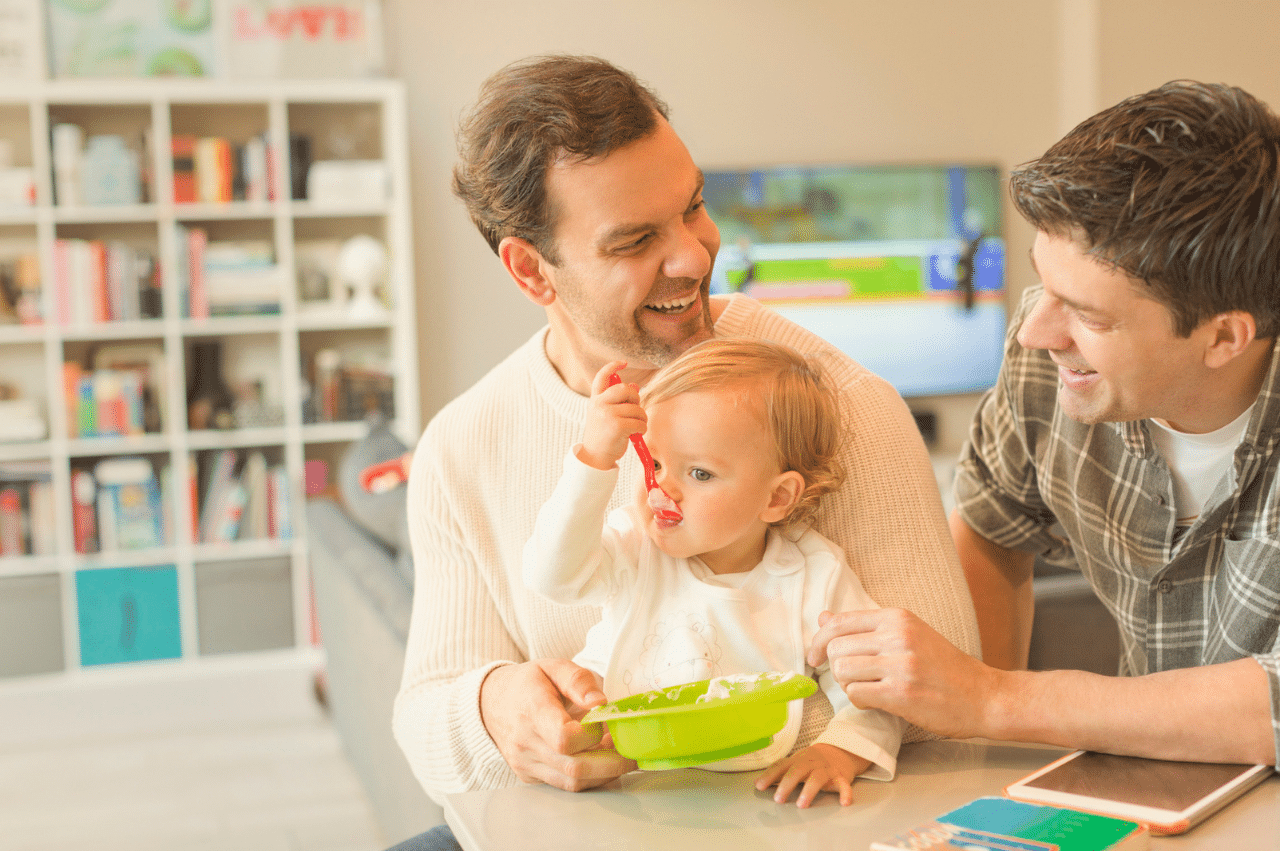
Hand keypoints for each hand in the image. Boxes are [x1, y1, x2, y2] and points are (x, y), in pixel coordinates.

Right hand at [479, 658, 636, 790]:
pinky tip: (599, 759)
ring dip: (603, 773)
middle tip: (630, 749)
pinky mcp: (530, 776)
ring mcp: (526, 763)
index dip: (592, 735)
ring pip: (572, 782)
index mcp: (532, 710)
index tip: (604, 721)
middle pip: (574, 767)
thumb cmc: (527, 684)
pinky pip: (564, 785)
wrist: (492, 703)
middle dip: (611, 763)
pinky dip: (588, 777)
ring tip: (617, 754)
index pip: (563, 738)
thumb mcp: (553, 667)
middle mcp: (525, 742)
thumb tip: (601, 703)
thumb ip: (578, 681)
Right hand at [577, 361, 646, 470]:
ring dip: (641, 418)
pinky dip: (642, 428)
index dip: (612, 367)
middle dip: (636, 398)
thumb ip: (617, 401)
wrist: (595, 457)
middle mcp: (599, 404)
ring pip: (636, 408)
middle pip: (625, 389)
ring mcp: (607, 414)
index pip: (601, 377)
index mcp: (595, 400)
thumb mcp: (605, 415)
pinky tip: (635, 434)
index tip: (623, 363)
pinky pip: (639, 422)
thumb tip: (635, 386)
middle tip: (635, 409)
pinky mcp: (617, 426)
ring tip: (635, 426)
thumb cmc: (603, 436)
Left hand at [754, 743, 865, 806]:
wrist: (840, 751)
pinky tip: (844, 802)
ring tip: (801, 804)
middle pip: (797, 771)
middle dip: (787, 784)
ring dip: (809, 791)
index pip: (781, 766)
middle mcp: (811, 764)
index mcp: (798, 760)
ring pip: (817, 778)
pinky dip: (845, 793)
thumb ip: (778, 773)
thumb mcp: (795, 763)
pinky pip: (844, 785)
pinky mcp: (841, 777)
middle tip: (778, 799)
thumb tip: (757, 783)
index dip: (770, 775)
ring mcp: (826, 770)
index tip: (759, 786)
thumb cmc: (812, 761)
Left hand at [807, 608, 998, 739]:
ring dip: (847, 685)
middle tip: (851, 679)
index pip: (839, 622)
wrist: (983, 695)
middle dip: (835, 667)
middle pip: (836, 648)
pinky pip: (856, 694)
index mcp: (897, 617)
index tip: (814, 656)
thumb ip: (865, 627)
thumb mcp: (907, 635)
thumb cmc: (943, 667)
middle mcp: (897, 635)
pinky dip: (858, 701)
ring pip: (842, 671)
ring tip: (866, 689)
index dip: (818, 641)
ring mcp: (900, 664)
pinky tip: (875, 701)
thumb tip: (823, 617)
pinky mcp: (902, 693)